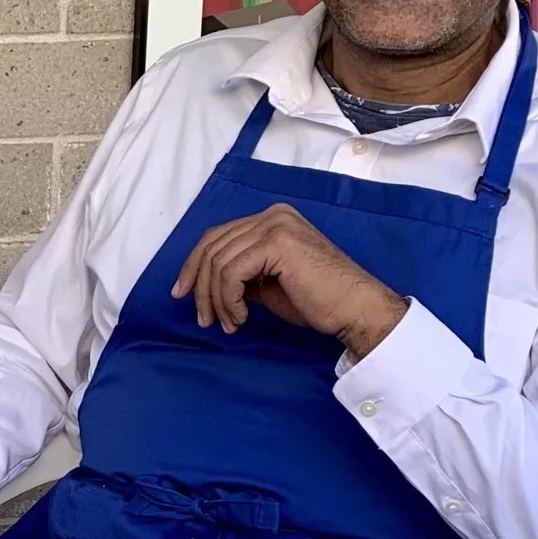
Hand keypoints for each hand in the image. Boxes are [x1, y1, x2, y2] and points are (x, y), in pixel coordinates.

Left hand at [172, 202, 407, 353]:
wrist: (355, 309)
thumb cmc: (319, 301)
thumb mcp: (269, 283)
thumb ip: (242, 274)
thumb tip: (208, 284)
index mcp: (272, 219)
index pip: (217, 236)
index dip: (194, 265)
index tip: (182, 294)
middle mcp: (273, 215)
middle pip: (212, 246)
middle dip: (201, 287)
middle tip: (205, 319)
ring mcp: (275, 225)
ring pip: (219, 262)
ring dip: (217, 299)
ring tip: (230, 323)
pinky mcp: (277, 242)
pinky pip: (231, 272)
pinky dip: (229, 299)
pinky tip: (241, 317)